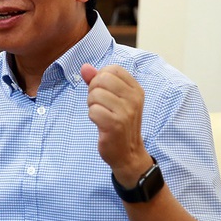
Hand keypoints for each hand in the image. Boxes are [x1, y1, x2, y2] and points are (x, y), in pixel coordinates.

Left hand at [81, 63, 152, 187]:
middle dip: (93, 90)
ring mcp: (126, 112)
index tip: (104, 92)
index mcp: (136, 89)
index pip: (112, 69)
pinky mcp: (116, 125)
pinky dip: (92, 116)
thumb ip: (97, 80)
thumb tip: (84, 67)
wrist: (128, 153)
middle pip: (102, 79)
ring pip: (95, 94)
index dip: (101, 77)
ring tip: (101, 114)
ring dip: (92, 105)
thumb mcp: (113, 98)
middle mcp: (134, 98)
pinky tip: (101, 124)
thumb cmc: (118, 122)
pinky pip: (93, 111)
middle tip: (99, 104)